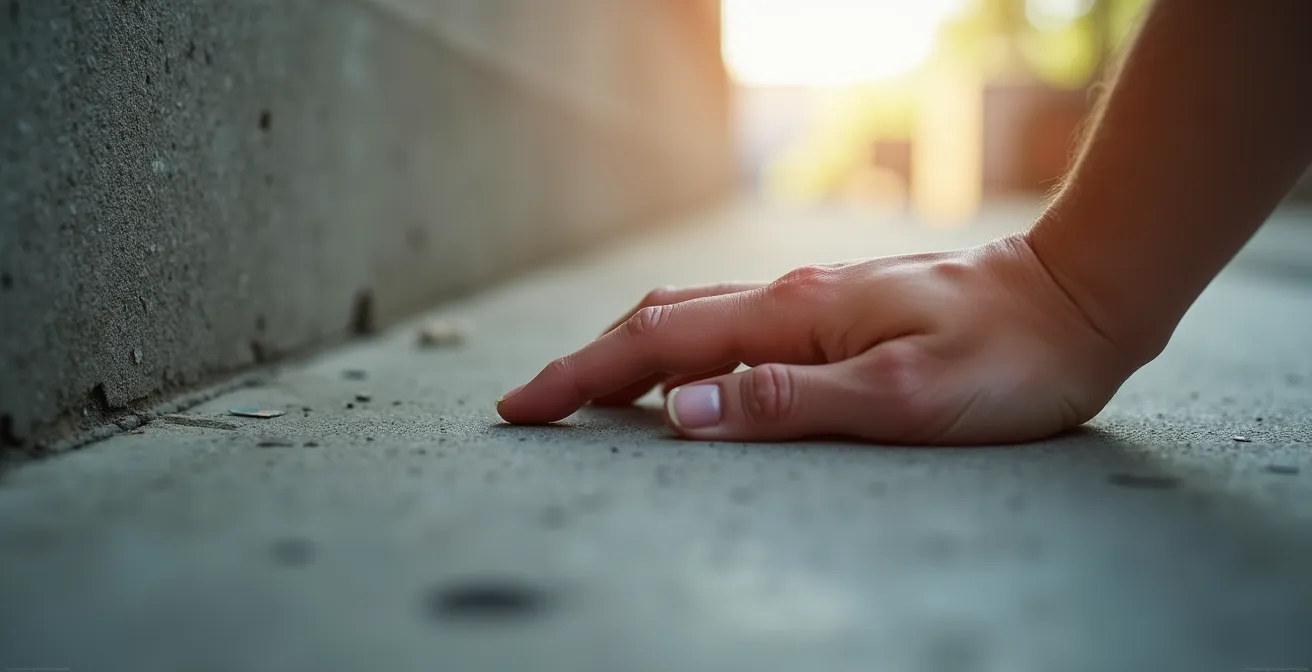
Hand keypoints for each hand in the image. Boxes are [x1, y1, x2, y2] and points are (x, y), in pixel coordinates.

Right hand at [495, 235, 1142, 443]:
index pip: (658, 345)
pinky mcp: (837, 313)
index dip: (582, 377)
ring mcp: (813, 302)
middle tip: (534, 404)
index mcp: (794, 316)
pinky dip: (684, 352)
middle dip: (588, 365)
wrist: (1076, 299)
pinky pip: (734, 327)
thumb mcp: (903, 397)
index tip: (524, 407)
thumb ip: (790, 401)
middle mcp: (792, 299)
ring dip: (630, 355)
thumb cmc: (1004, 357)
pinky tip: (688, 380)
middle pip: (660, 324)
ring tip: (588, 395)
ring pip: (693, 319)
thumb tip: (685, 410)